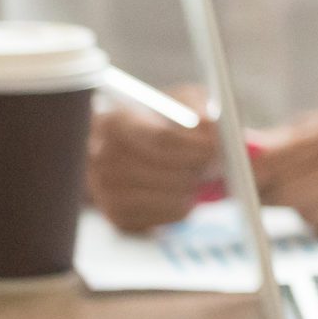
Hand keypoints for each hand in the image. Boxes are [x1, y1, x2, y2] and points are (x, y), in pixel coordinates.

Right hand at [86, 86, 218, 231]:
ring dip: (193, 187)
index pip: (162, 139)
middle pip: (166, 171)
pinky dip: (185, 206)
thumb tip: (212, 128)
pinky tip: (181, 191)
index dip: (197, 146)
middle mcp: (100, 158)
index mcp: (114, 122)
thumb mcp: (181, 101)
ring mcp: (104, 190)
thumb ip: (198, 109)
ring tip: (195, 173)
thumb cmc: (164, 121)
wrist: (134, 149)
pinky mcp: (117, 217)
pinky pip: (167, 217)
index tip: (218, 148)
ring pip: (170, 197)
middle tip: (215, 162)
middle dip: (197, 168)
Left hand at [249, 103, 317, 235]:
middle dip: (271, 196)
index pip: (282, 160)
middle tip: (261, 193)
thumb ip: (283, 140)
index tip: (231, 180)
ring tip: (313, 193)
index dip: (250, 174)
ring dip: (303, 210)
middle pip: (293, 194)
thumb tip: (237, 149)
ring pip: (314, 217)